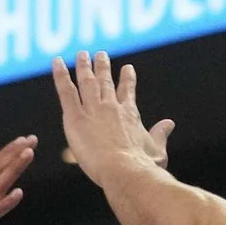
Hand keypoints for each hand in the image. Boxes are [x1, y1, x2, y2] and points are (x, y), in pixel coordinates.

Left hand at [52, 53, 174, 186]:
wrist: (124, 169)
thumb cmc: (142, 166)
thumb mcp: (157, 150)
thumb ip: (161, 135)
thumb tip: (169, 124)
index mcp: (130, 114)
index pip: (127, 92)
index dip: (127, 79)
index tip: (127, 68)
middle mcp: (111, 107)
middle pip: (105, 82)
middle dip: (103, 67)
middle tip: (101, 55)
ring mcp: (93, 110)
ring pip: (86, 82)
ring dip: (83, 66)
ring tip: (82, 54)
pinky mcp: (76, 118)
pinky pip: (66, 91)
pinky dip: (61, 75)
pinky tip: (56, 62)